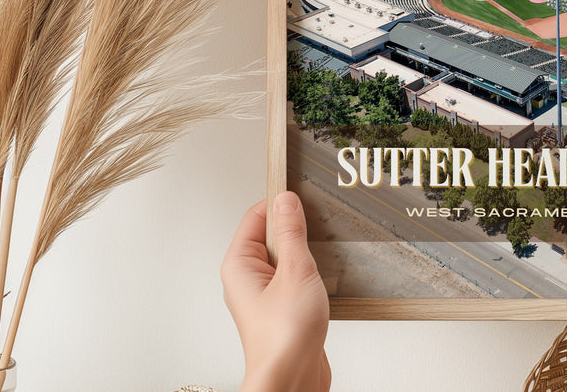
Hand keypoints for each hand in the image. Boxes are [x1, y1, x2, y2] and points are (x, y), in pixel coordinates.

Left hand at [222, 192, 330, 391]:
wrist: (291, 380)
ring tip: (324, 255)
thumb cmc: (284, 337)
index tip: (303, 194)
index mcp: (240, 264)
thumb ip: (292, 233)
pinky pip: (295, 277)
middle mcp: (248, 278)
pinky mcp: (282, 308)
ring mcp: (265, 294)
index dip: (280, 203)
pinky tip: (326, 276)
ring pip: (286, 257)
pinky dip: (311, 272)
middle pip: (272, 235)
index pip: (257, 216)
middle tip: (319, 225)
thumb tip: (286, 201)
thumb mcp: (295, 271)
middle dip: (297, 228)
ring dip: (307, 253)